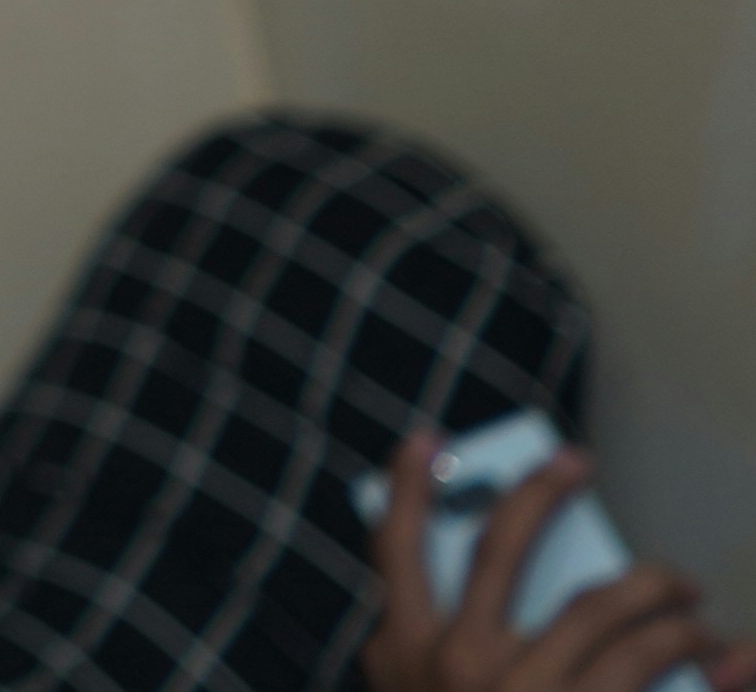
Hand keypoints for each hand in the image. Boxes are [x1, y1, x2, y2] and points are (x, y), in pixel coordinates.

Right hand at [368, 435, 755, 691]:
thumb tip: (496, 600)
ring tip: (684, 593)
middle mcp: (461, 663)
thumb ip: (435, 652)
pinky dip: (693, 656)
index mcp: (405, 654)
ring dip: (653, 590)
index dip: (405, 485)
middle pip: (503, 547)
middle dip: (540, 492)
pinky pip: (654, 671)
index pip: (395, 546)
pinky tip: (715, 653)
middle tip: (576, 462)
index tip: (430, 441)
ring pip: (599, 605)